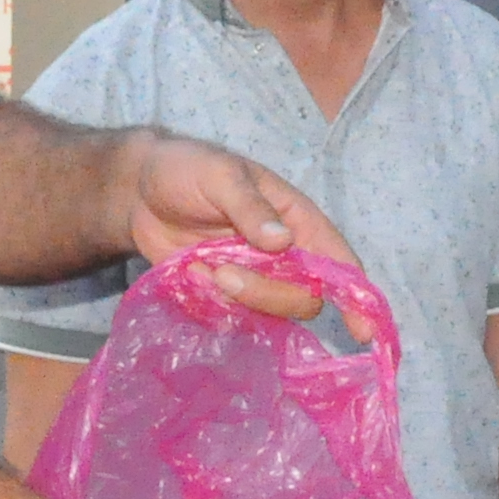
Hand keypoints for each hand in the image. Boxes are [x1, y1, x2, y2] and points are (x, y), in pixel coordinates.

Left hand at [113, 130, 366, 327]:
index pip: (338, 261)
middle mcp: (285, 254)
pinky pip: (235, 318)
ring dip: (240, 300)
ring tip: (205, 270)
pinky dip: (215, 305)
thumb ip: (250, 207)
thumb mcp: (220, 176)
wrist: (136, 190)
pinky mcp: (226, 294)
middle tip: (224, 273)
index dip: (356, 296)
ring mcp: (256, 277)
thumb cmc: (186, 169)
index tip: (362, 330)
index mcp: (297, 219)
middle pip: (304, 297)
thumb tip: (283, 242)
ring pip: (269, 312)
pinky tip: (193, 277)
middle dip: (267, 293)